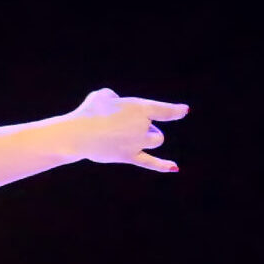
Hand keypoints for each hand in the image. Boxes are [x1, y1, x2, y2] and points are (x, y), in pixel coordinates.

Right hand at [68, 88, 187, 171]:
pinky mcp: (129, 156)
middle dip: (146, 128)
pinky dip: (163, 165)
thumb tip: (118, 106)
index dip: (175, 111)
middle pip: (156, 129)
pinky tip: (174, 167)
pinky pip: (151, 162)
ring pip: (156, 141)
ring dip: (148, 138)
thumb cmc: (88, 111)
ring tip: (130, 136)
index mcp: (139, 108)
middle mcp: (142, 126)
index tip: (185, 111)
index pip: (163, 110)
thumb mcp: (103, 96)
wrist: (78, 134)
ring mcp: (137, 142)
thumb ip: (116, 98)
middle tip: (123, 127)